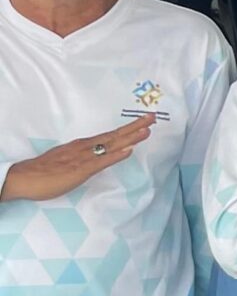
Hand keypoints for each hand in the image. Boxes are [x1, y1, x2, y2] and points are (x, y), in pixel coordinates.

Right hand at [1, 116, 154, 202]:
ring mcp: (83, 157)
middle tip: (153, 117)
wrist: (23, 177)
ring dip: (130, 137)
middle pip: (114, 135)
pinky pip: (101, 161)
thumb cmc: (42, 172)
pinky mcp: (80, 170)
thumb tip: (96, 158)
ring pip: (110, 145)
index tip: (143, 122)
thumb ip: (82, 159)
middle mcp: (85, 148)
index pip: (109, 136)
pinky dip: (116, 155)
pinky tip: (129, 150)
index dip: (127, 129)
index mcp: (82, 146)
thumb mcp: (66, 161)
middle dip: (134, 127)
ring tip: (147, 129)